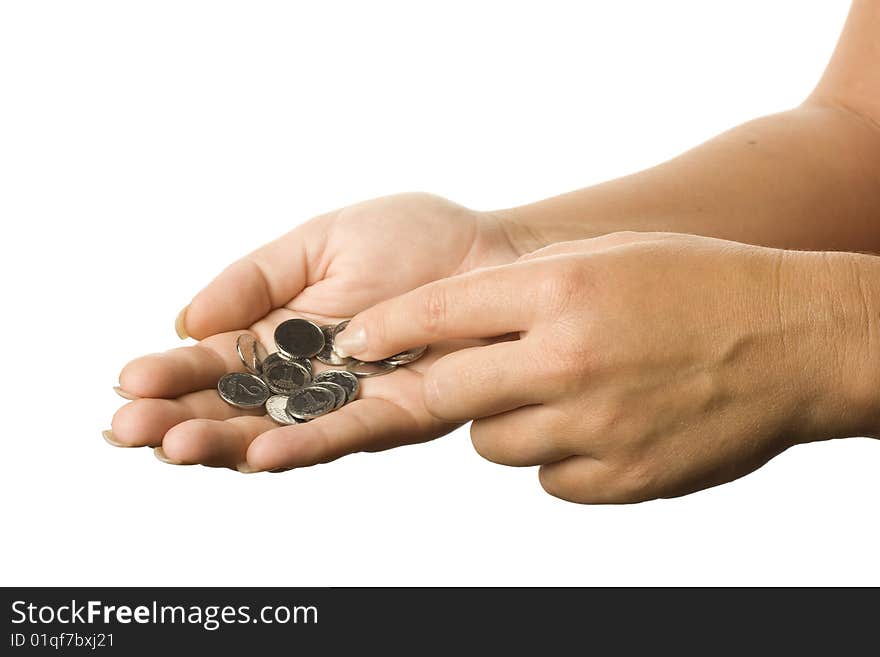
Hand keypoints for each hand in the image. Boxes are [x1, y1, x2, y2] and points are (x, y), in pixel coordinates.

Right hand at [108, 193, 521, 470]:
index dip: (171, 375)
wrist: (494, 250)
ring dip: (225, 444)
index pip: (215, 365)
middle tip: (126, 430)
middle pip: (235, 410)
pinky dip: (301, 447)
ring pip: (278, 434)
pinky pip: (347, 435)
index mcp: (283, 335)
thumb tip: (184, 320)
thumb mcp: (317, 242)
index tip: (126, 384)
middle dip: (179, 420)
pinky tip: (257, 456)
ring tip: (175, 446)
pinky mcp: (401, 416)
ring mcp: (352, 402)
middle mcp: (310, 379)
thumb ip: (253, 280)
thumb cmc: (412, 238)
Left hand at [332, 232, 874, 502]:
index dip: (384, 329)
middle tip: (413, 384)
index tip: (352, 343)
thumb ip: (522, 290)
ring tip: (556, 393)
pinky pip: (548, 478)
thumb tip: (448, 325)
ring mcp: (596, 426)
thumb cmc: (695, 284)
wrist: (793, 339)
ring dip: (502, 422)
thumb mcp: (604, 257)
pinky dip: (556, 457)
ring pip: (491, 444)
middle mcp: (570, 359)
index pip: (439, 312)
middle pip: (445, 392)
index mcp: (562, 289)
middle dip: (419, 389)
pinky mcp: (622, 479)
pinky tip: (598, 425)